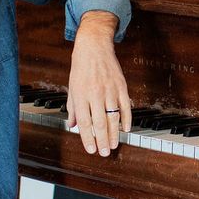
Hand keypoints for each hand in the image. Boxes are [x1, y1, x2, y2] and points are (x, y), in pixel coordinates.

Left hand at [66, 10, 130, 156]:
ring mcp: (110, 90)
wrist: (94, 46)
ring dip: (114, 133)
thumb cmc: (81, 67)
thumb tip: (73, 126)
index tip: (91, 150)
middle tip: (105, 153)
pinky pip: (126, 106)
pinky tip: (126, 129)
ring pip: (113, 117)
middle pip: (100, 123)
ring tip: (114, 145)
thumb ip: (73, 108)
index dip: (87, 138)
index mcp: (81, 95)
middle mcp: (95, 94)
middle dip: (102, 140)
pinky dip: (126, 119)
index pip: (85, 122)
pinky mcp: (121, 86)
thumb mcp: (72, 87)